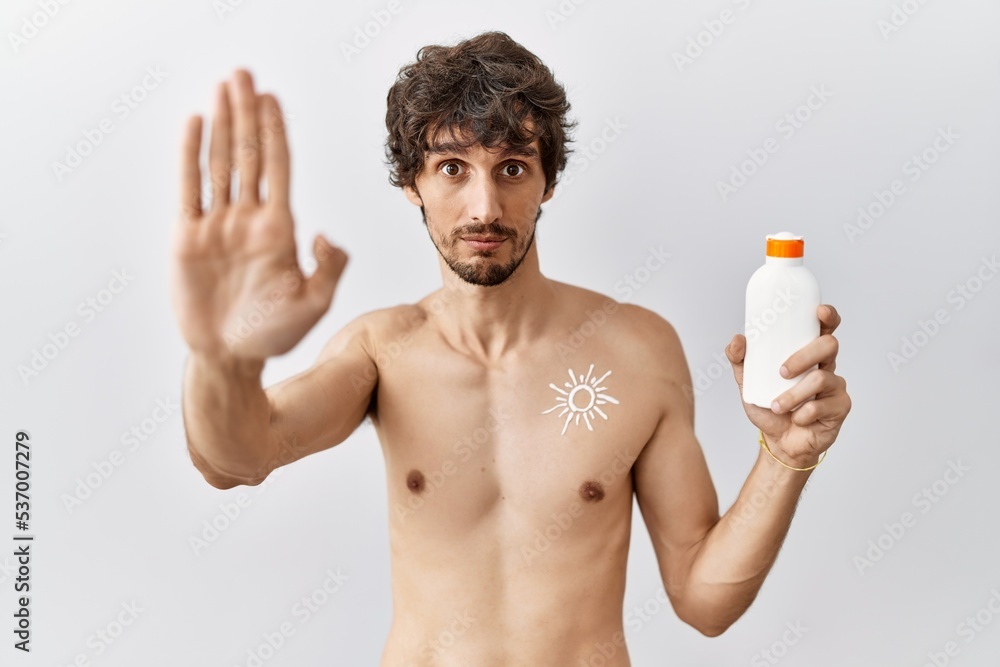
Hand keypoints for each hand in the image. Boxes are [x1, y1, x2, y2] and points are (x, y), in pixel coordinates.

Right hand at [170, 69, 347, 360]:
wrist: (230, 356)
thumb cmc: (274, 333)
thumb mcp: (314, 304)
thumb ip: (328, 268)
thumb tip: (326, 234)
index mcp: (279, 229)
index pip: (278, 169)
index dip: (275, 132)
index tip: (272, 99)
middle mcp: (248, 219)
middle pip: (248, 155)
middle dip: (246, 114)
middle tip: (243, 74)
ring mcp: (218, 225)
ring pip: (219, 163)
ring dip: (221, 124)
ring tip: (221, 87)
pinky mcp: (188, 237)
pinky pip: (189, 188)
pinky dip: (190, 156)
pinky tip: (195, 125)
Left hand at [725, 305, 851, 467]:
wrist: (779, 444)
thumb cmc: (769, 408)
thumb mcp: (749, 382)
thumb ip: (740, 360)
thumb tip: (737, 339)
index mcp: (808, 354)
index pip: (824, 329)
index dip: (828, 317)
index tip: (819, 311)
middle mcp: (826, 366)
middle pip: (828, 346)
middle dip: (803, 356)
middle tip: (781, 372)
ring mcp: (835, 386)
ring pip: (821, 378)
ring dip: (794, 394)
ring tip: (777, 406)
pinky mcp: (840, 407)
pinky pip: (822, 405)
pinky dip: (803, 413)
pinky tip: (796, 419)